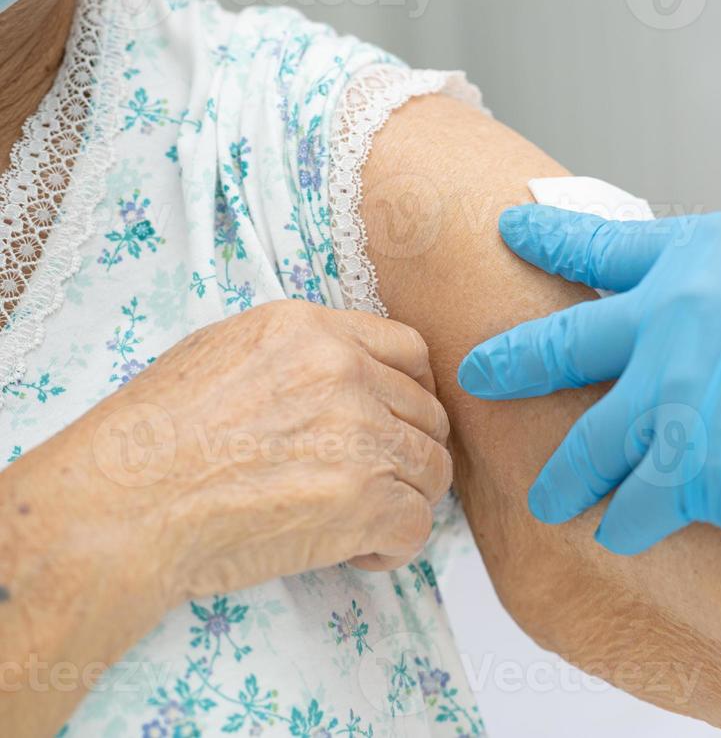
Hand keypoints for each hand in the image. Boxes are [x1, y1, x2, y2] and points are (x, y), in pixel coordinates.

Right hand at [83, 300, 451, 602]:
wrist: (124, 504)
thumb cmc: (149, 439)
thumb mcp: (220, 354)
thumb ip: (293, 357)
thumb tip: (337, 382)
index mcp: (312, 332)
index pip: (407, 351)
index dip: (413, 389)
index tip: (402, 417)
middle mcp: (347, 376)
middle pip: (426, 414)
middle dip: (408, 450)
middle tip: (376, 481)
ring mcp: (363, 438)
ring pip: (431, 469)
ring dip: (405, 498)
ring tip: (359, 521)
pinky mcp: (367, 502)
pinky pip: (416, 525)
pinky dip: (394, 546)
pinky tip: (357, 552)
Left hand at [458, 206, 720, 573]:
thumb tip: (684, 305)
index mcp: (701, 256)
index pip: (597, 243)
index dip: (545, 238)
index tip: (509, 233)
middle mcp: (670, 317)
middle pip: (558, 343)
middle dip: (508, 363)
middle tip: (478, 373)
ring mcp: (670, 395)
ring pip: (580, 444)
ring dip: (562, 476)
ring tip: (550, 497)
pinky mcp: (684, 470)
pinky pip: (627, 508)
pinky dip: (624, 524)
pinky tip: (620, 533)